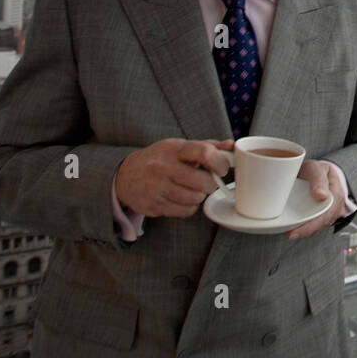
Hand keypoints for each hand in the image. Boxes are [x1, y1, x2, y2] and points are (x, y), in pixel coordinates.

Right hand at [115, 138, 234, 217]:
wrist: (124, 176)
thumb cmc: (158, 159)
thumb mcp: (178, 147)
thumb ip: (206, 146)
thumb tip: (231, 146)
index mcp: (173, 149)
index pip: (203, 152)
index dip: (219, 162)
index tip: (222, 167)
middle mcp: (163, 167)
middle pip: (203, 182)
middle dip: (210, 184)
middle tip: (206, 181)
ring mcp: (157, 188)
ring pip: (196, 198)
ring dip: (199, 195)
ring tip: (191, 188)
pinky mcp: (154, 205)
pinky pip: (186, 211)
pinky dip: (189, 207)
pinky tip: (181, 198)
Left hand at [286, 159, 345, 239]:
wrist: (319, 172)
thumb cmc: (316, 171)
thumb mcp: (315, 169)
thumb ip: (318, 179)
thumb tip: (321, 195)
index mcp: (337, 193)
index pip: (326, 213)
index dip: (311, 224)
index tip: (295, 230)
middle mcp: (338, 204)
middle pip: (323, 222)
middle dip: (307, 230)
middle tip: (290, 234)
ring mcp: (334, 211)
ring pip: (321, 225)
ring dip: (307, 230)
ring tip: (292, 232)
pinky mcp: (327, 215)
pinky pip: (319, 224)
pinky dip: (308, 227)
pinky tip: (298, 228)